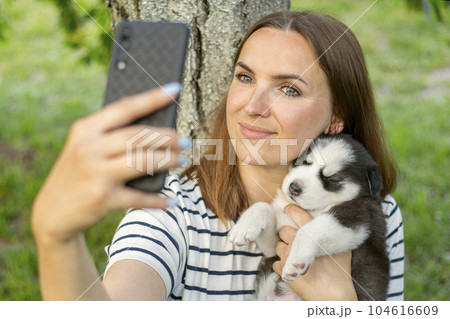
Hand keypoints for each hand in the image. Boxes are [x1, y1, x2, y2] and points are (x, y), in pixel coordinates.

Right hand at [32, 84, 187, 243]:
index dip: (152, 98)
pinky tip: (170, 200)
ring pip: (143, 161)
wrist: (52, 213)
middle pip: (139, 136)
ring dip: (168, 160)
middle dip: (168, 137)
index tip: (175, 89)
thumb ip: (111, 137)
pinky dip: (158, 199)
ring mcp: (95, 173)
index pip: (125, 108)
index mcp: (85, 129)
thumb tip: (156, 130)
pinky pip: (139, 196)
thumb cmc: (78, 174)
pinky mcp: (102, 198)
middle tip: (186, 140)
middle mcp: (88, 148)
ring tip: (181, 160)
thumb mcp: (85, 148)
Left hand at [272, 205, 357, 300]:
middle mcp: (297, 241)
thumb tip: (335, 225)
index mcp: (311, 232)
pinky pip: (276, 263)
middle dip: (288, 236)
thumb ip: (333, 235)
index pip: (296, 213)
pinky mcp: (284, 270)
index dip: (291, 209)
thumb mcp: (341, 249)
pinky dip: (283, 267)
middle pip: (283, 230)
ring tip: (295, 259)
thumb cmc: (341, 272)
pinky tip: (293, 270)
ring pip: (278, 246)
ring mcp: (288, 256)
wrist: (334, 295)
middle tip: (295, 243)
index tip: (288, 209)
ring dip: (285, 251)